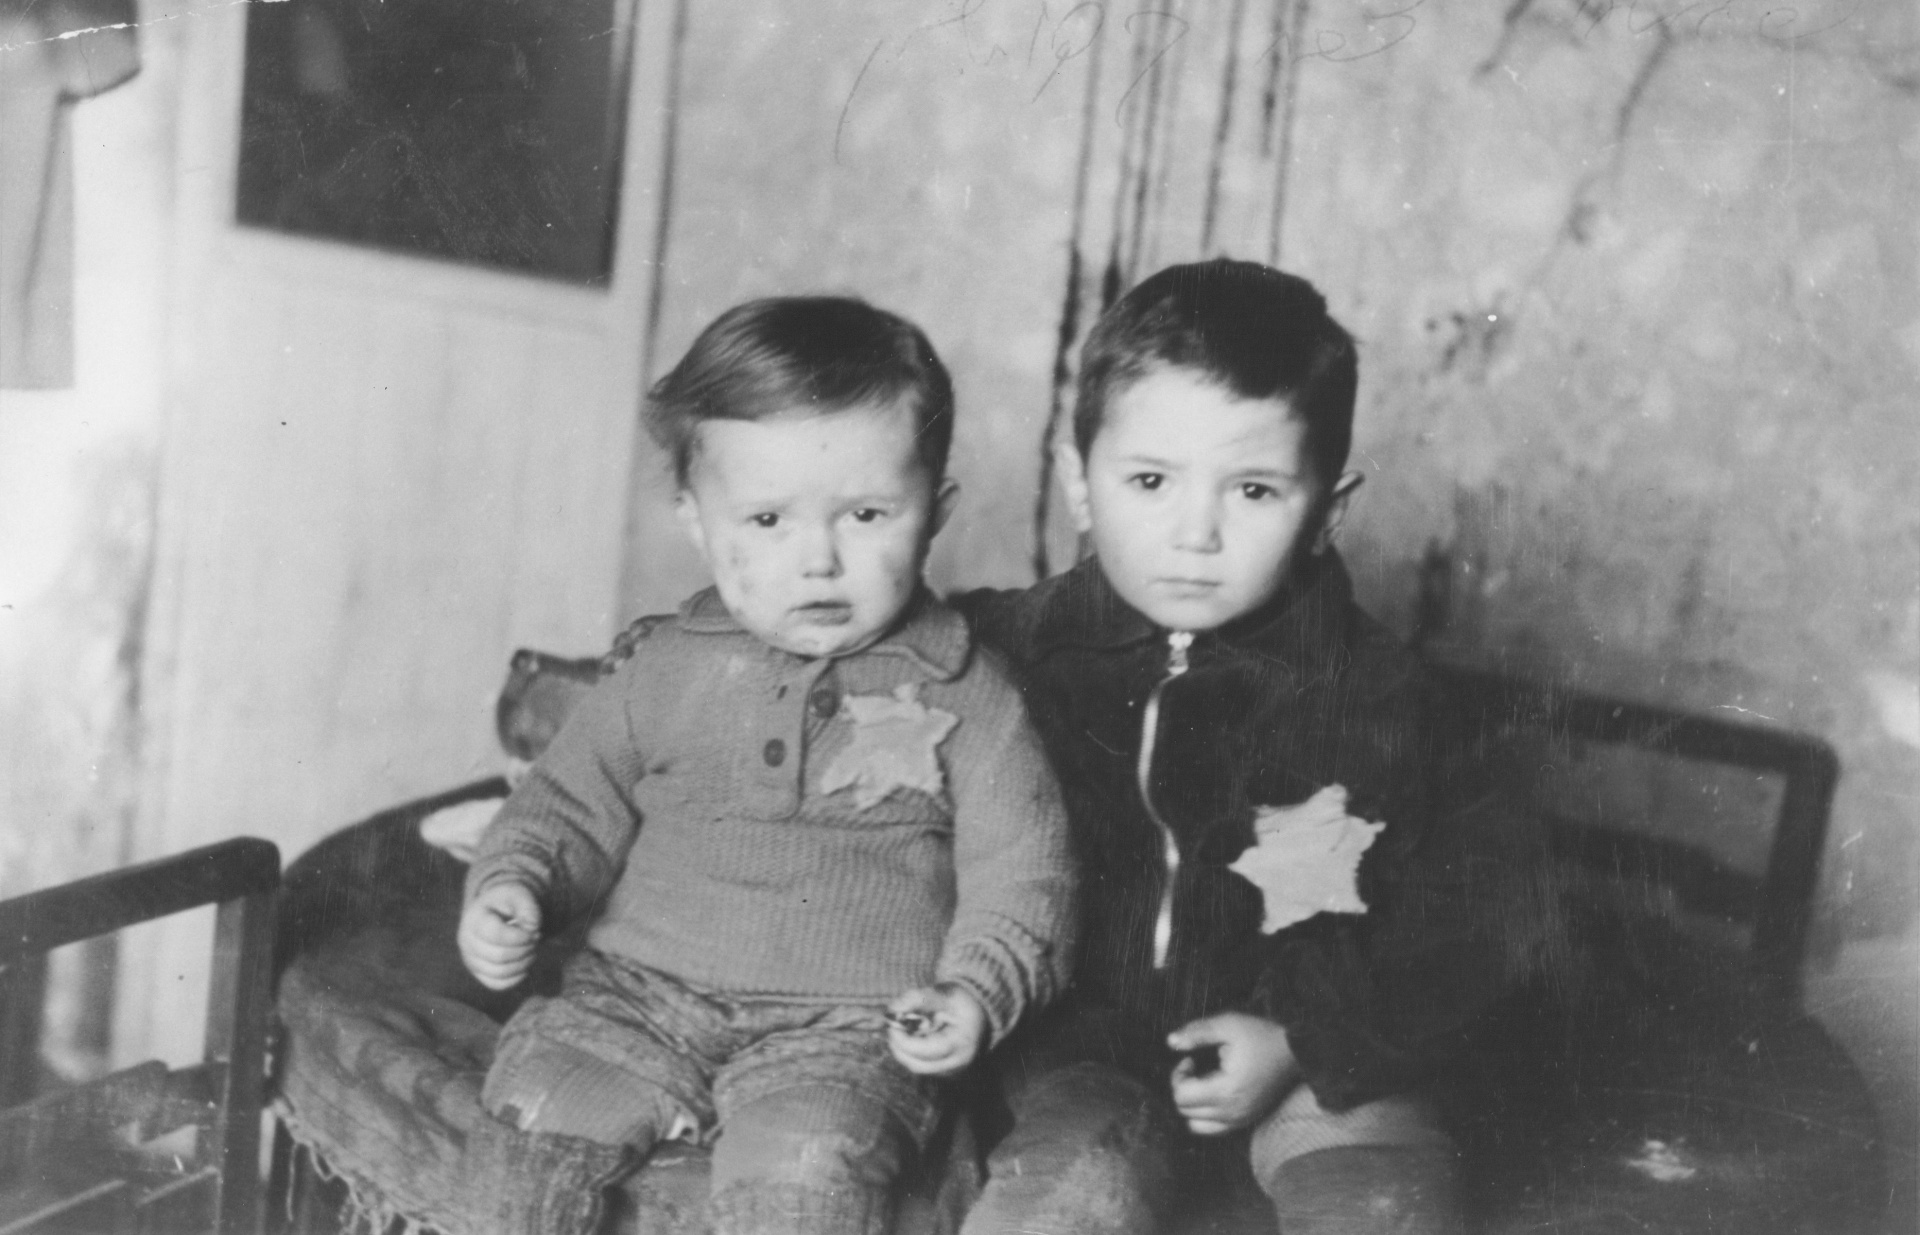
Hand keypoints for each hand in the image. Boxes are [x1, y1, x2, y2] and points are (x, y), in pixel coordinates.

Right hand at [459, 881, 541, 990]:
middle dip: (525, 949)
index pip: (495, 934)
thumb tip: (532, 927)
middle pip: (499, 956)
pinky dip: (515, 977)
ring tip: (531, 949)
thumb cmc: (508, 902)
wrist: (497, 909)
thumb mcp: (518, 894)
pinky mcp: (478, 971)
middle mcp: (466, 940)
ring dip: (523, 963)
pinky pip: (497, 984)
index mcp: (474, 918)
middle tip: (536, 939)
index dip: (520, 936)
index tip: (534, 931)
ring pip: (499, 972)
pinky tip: (524, 963)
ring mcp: (470, 958)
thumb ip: (528, 906)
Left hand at [886, 984, 987, 1076]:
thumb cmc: (960, 1001)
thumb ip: (918, 998)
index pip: (924, 1050)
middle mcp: (958, 1064)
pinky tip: (914, 1035)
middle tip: (893, 1026)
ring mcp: (951, 1071)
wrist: (977, 1012)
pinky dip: (910, 1052)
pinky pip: (921, 1065)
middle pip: (916, 1064)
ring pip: (916, 1066)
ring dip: (903, 1049)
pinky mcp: (944, 1072)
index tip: (892, 1022)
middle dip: (899, 1046)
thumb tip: (893, 1009)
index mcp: (962, 1043)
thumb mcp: (943, 993)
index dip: (903, 1039)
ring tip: (905, 1028)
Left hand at [1167, 1013, 1298, 1134]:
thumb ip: (1197, 1033)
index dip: (1178, 1075)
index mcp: (1227, 1090)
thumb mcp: (1228, 1025)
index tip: (1190, 1059)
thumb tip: (1171, 1041)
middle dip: (1182, 1088)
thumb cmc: (1261, 1036)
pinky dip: (1206, 1115)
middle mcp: (1232, 1112)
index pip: (1182, 1096)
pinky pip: (1214, 1129)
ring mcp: (1240, 1120)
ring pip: (1197, 1125)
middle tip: (1194, 1067)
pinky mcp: (1247, 1120)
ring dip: (1192, 1104)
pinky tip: (1214, 1092)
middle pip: (1186, 1111)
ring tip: (1203, 1082)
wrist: (1296, 1050)